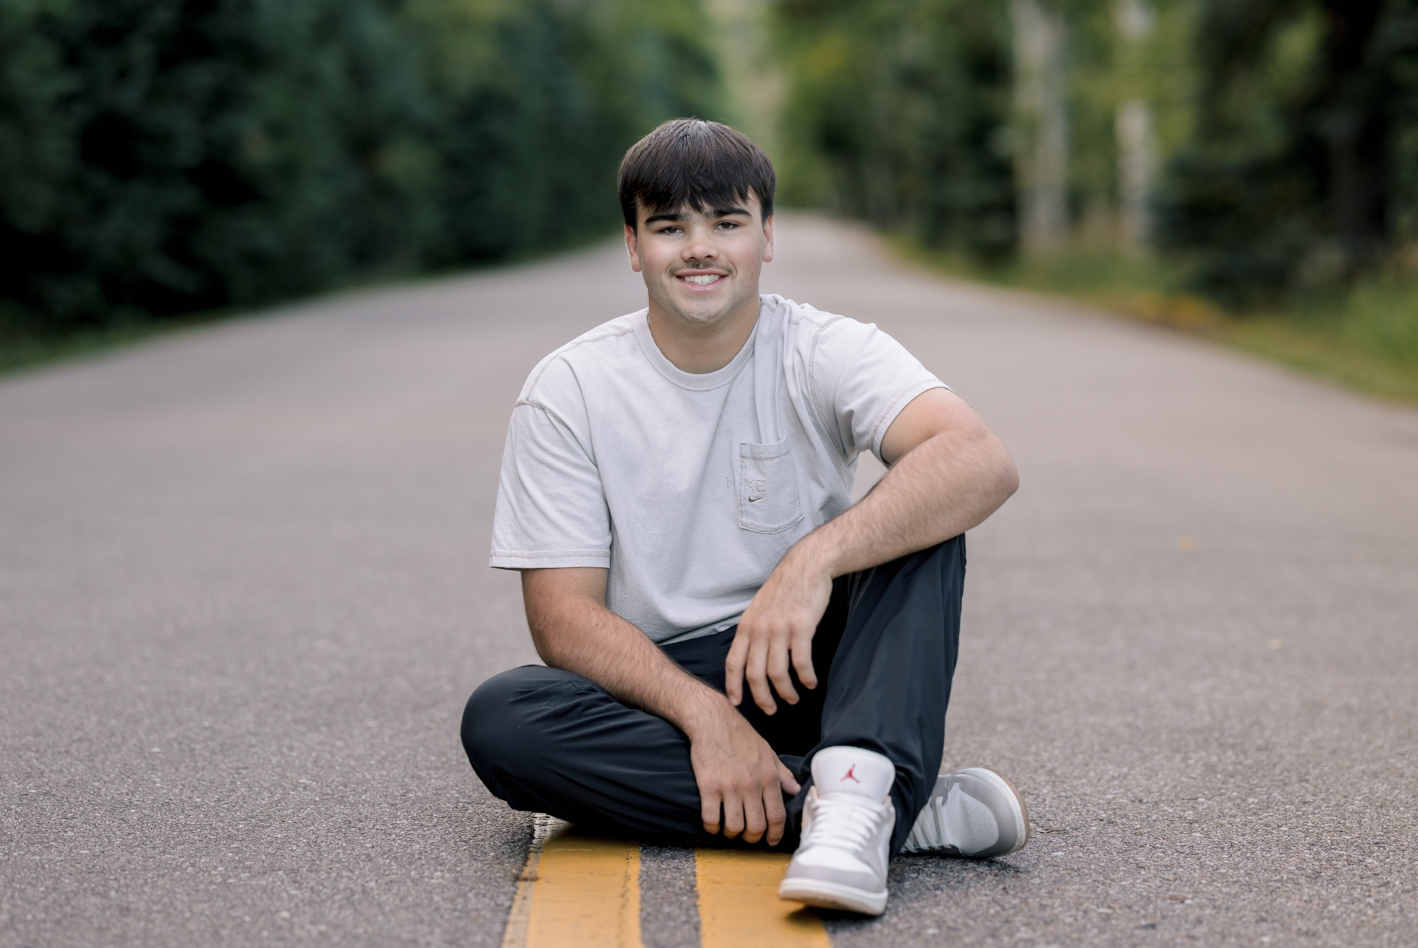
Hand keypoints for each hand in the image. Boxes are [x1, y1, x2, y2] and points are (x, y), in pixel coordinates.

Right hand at [687, 699, 801, 844]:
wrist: (713, 721)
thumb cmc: (741, 736)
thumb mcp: (767, 752)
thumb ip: (782, 774)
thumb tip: (795, 790)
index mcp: (768, 777)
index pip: (777, 816)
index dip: (775, 834)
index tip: (770, 840)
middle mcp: (751, 784)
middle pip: (756, 826)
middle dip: (752, 837)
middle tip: (747, 835)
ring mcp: (729, 787)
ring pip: (734, 826)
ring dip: (732, 833)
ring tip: (729, 829)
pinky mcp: (709, 786)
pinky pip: (711, 818)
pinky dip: (712, 827)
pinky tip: (713, 823)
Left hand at [725, 548, 833, 713]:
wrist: (807, 566)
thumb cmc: (785, 588)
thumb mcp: (760, 608)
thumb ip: (754, 631)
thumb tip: (753, 656)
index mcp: (747, 625)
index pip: (733, 662)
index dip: (733, 686)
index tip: (736, 703)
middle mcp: (759, 629)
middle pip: (755, 674)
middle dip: (762, 698)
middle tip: (771, 710)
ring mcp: (780, 629)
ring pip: (777, 673)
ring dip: (786, 691)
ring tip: (793, 698)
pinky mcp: (801, 627)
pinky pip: (801, 662)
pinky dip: (806, 677)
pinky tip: (811, 683)